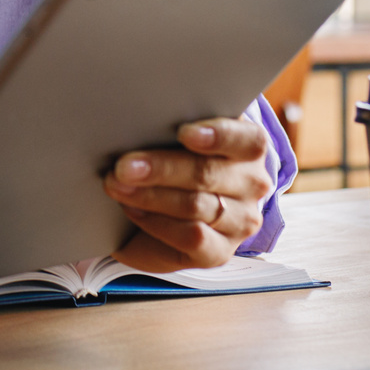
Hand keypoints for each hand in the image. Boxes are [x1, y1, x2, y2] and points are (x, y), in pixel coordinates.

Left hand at [103, 116, 273, 270]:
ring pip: (196, 206)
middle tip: (123, 166)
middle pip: (208, 173)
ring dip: (150, 196)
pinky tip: (132, 210)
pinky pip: (191, 237)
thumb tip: (136, 118)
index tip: (184, 132)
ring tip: (117, 186)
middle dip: (161, 169)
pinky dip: (156, 222)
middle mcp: (252, 184)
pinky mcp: (221, 251)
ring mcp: (240, 221)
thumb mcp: (178, 138)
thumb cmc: (176, 159)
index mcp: (249, 146)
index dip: (218, 134)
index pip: (247, 139)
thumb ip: (171, 127)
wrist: (173, 209)